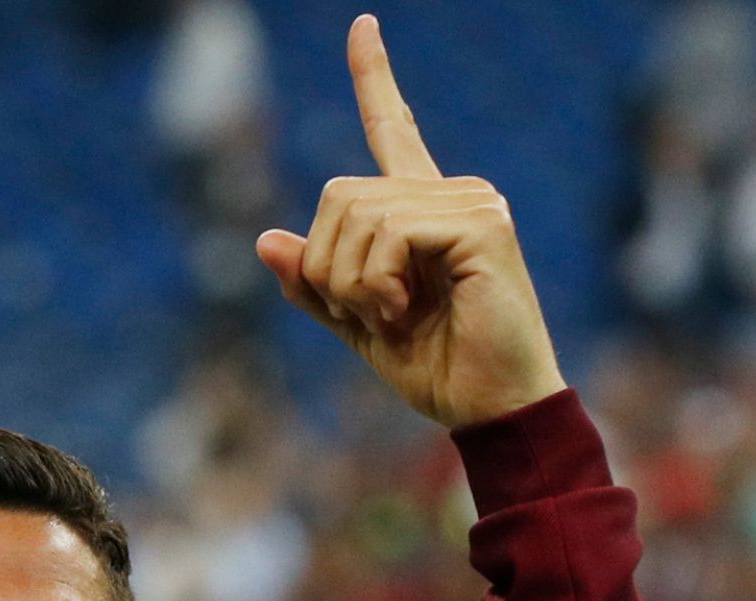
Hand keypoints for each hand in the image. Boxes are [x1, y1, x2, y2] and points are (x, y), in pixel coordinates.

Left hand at [253, 17, 566, 430]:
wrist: (490, 407)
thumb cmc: (437, 368)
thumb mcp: (355, 324)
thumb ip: (313, 283)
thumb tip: (265, 237)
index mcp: (422, 210)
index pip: (394, 129)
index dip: (375, 77)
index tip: (361, 25)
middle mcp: (452, 192)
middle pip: (337, 195)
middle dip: (329, 266)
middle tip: (371, 311)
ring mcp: (472, 202)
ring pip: (356, 213)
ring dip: (351, 281)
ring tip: (395, 314)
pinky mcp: (483, 223)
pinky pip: (388, 232)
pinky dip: (375, 282)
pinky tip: (407, 308)